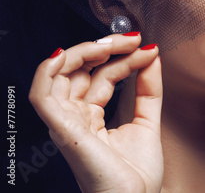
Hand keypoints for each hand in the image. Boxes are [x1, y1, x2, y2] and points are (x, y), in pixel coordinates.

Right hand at [29, 34, 162, 192]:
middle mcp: (77, 117)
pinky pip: (42, 96)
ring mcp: (68, 122)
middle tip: (133, 38)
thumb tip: (152, 56)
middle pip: (80, 70)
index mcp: (93, 116)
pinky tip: (66, 54)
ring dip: (84, 52)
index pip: (102, 75)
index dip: (123, 57)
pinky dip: (48, 71)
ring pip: (59, 75)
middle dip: (105, 47)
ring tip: (113, 42)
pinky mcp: (63, 129)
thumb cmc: (137, 174)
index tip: (147, 48)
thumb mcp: (147, 120)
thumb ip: (148, 89)